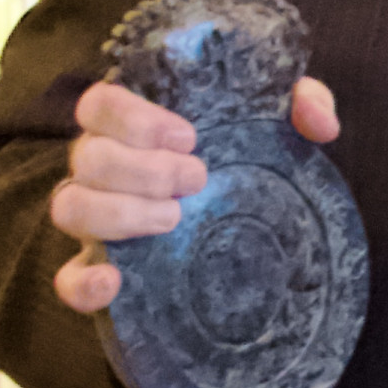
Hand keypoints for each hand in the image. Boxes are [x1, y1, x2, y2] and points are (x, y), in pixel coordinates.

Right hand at [49, 75, 338, 313]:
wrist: (254, 221)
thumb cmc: (251, 158)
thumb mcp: (281, 125)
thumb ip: (305, 105)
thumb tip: (320, 124)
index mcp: (132, 128)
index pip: (99, 104)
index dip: (132, 117)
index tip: (188, 137)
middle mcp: (103, 169)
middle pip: (87, 158)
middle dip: (143, 169)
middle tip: (198, 178)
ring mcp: (96, 218)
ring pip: (69, 208)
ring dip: (119, 213)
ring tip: (176, 218)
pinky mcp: (100, 266)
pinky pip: (67, 278)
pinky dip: (81, 282)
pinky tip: (114, 282)